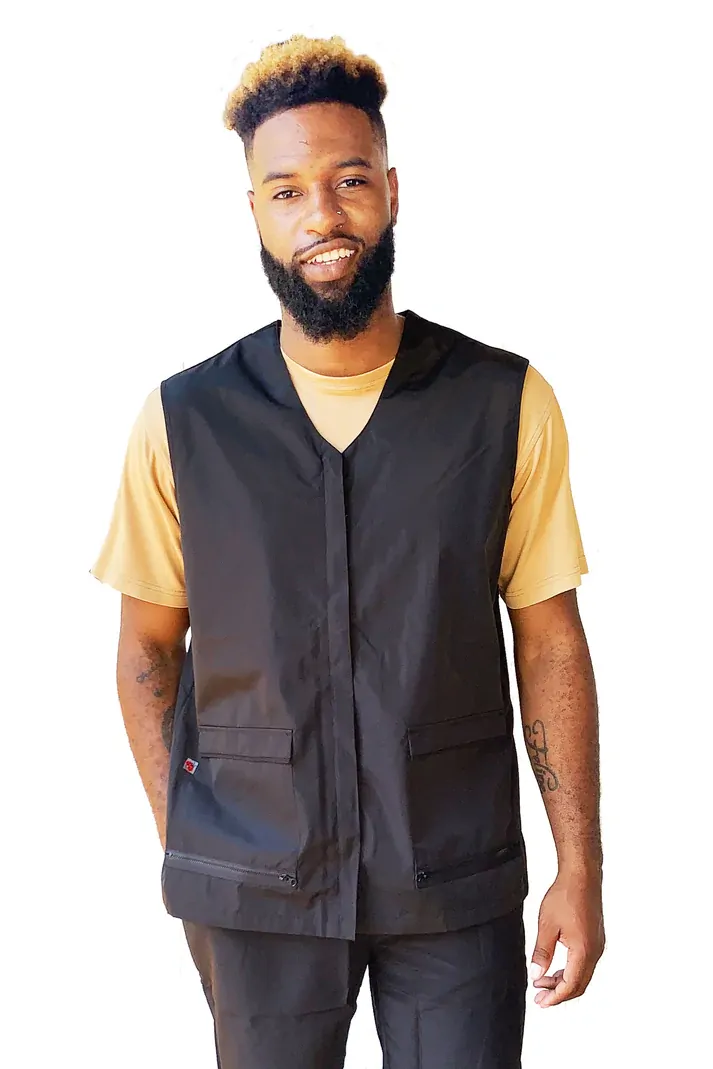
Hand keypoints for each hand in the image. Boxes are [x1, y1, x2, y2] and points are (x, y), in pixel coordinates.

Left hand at [530, 869, 604, 1007]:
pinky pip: (585, 964)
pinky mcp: (596, 939)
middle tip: (540, 997)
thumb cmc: (565, 896)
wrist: (582, 876)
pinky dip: (571, 971)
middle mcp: (595, 952)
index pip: (570, 985)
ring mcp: (597, 946)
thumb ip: (542, 953)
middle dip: (559, 994)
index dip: (554, 997)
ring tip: (543, 981)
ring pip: (583, 975)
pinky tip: (556, 968)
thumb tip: (536, 974)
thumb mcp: (546, 925)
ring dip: (564, 982)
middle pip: (579, 985)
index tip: (540, 1002)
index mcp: (584, 951)